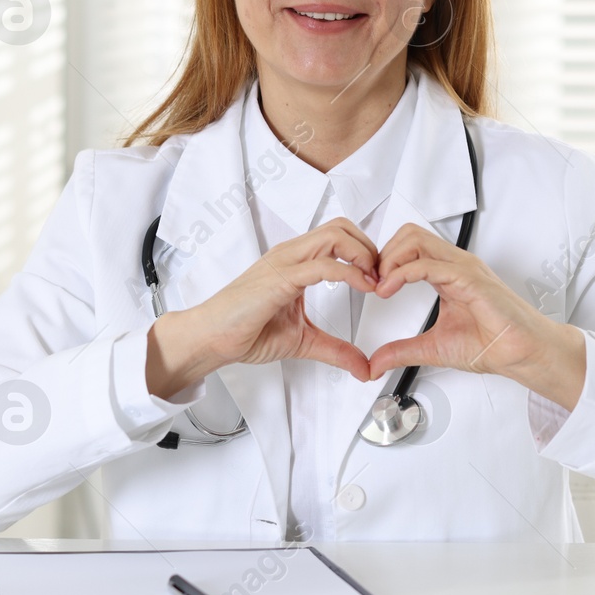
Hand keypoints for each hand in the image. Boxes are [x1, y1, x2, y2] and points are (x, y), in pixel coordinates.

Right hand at [146, 217, 378, 398]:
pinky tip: (363, 287)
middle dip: (370, 247)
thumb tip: (364, 367)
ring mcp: (285, 262)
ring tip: (375, 281)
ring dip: (364, 254)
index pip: (339, 236)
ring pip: (335, 235)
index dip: (366, 253)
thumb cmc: (244, 331)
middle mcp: (291, 254)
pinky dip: (350, 272)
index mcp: (296, 262)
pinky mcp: (280, 278)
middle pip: (342, 227)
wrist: (211, 338)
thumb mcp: (304, 341)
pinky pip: (322, 264)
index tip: (380, 280)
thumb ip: (335, 350)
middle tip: (382, 277)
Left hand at [365, 223, 587, 410]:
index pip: (409, 247)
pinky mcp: (470, 278)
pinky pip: (428, 264)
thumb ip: (402, 351)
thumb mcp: (433, 348)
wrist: (523, 354)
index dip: (384, 261)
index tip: (370, 286)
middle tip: (372, 283)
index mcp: (447, 273)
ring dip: (389, 259)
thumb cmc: (492, 344)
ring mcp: (463, 268)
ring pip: (415, 239)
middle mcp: (455, 264)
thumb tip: (375, 364)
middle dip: (383, 254)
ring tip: (380, 286)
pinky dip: (401, 273)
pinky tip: (389, 290)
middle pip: (409, 234)